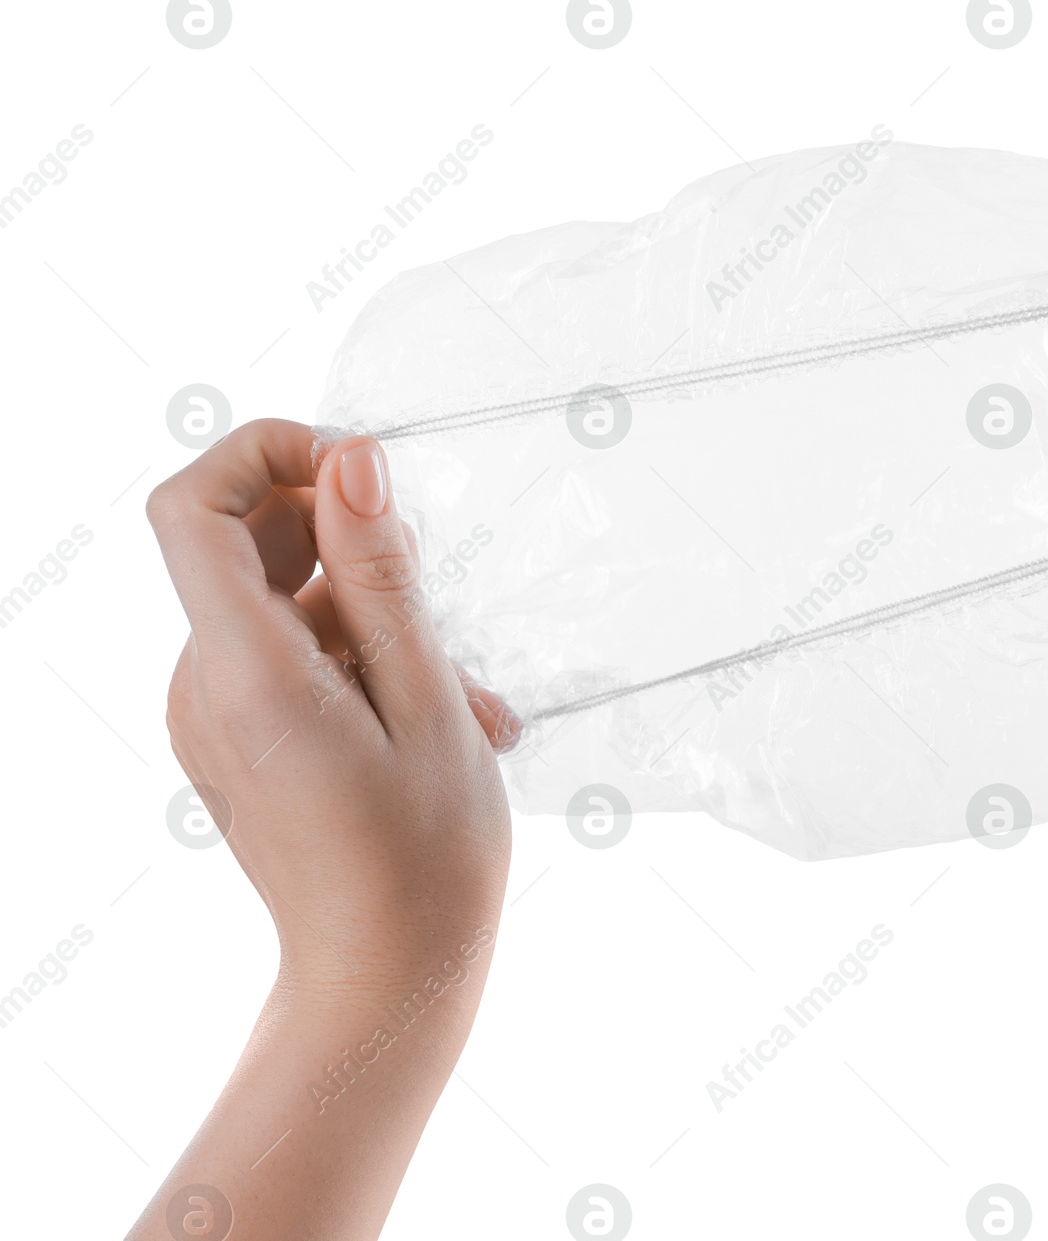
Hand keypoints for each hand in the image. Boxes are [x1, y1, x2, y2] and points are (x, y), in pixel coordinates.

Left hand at [131, 420, 518, 1239]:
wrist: (386, 982)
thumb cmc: (424, 859)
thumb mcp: (429, 701)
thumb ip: (383, 576)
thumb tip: (351, 462)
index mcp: (245, 673)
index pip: (194, 507)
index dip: (266, 454)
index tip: (359, 470)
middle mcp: (204, 686)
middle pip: (243, 546)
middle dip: (350, 548)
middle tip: (440, 604)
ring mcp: (214, 716)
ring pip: (284, 605)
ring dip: (378, 619)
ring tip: (465, 696)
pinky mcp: (238, 739)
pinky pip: (290, 658)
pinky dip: (361, 663)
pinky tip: (437, 719)